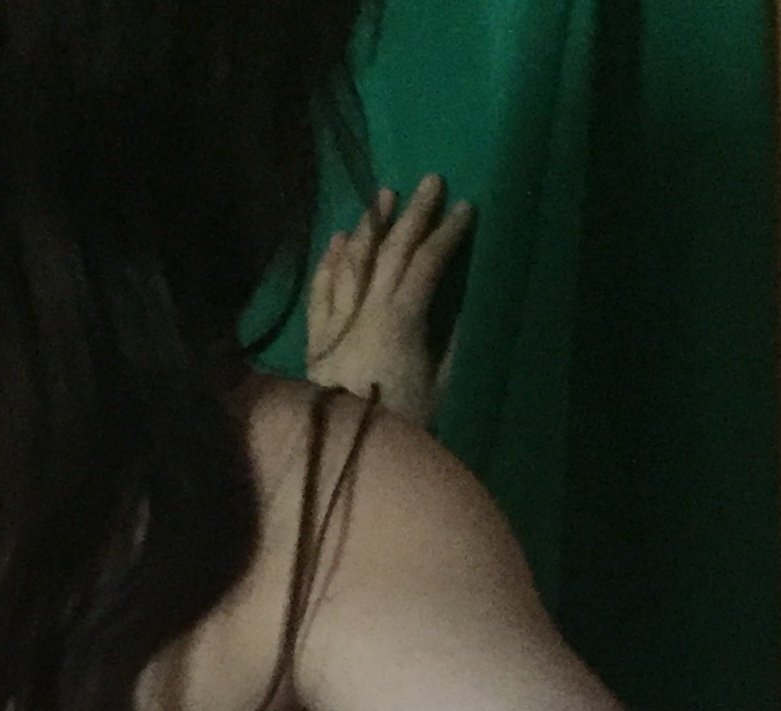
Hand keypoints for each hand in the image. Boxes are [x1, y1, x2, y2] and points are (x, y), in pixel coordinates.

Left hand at [306, 175, 472, 428]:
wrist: (340, 460)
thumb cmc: (400, 429)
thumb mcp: (438, 391)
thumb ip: (450, 346)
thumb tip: (463, 307)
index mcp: (401, 321)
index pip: (427, 264)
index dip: (448, 235)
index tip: (466, 208)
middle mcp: (365, 312)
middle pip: (390, 252)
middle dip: (413, 215)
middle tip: (430, 181)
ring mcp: (336, 323)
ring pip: (351, 263)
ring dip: (368, 227)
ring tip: (383, 198)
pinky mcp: (314, 341)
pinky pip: (320, 292)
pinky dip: (329, 263)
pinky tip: (336, 240)